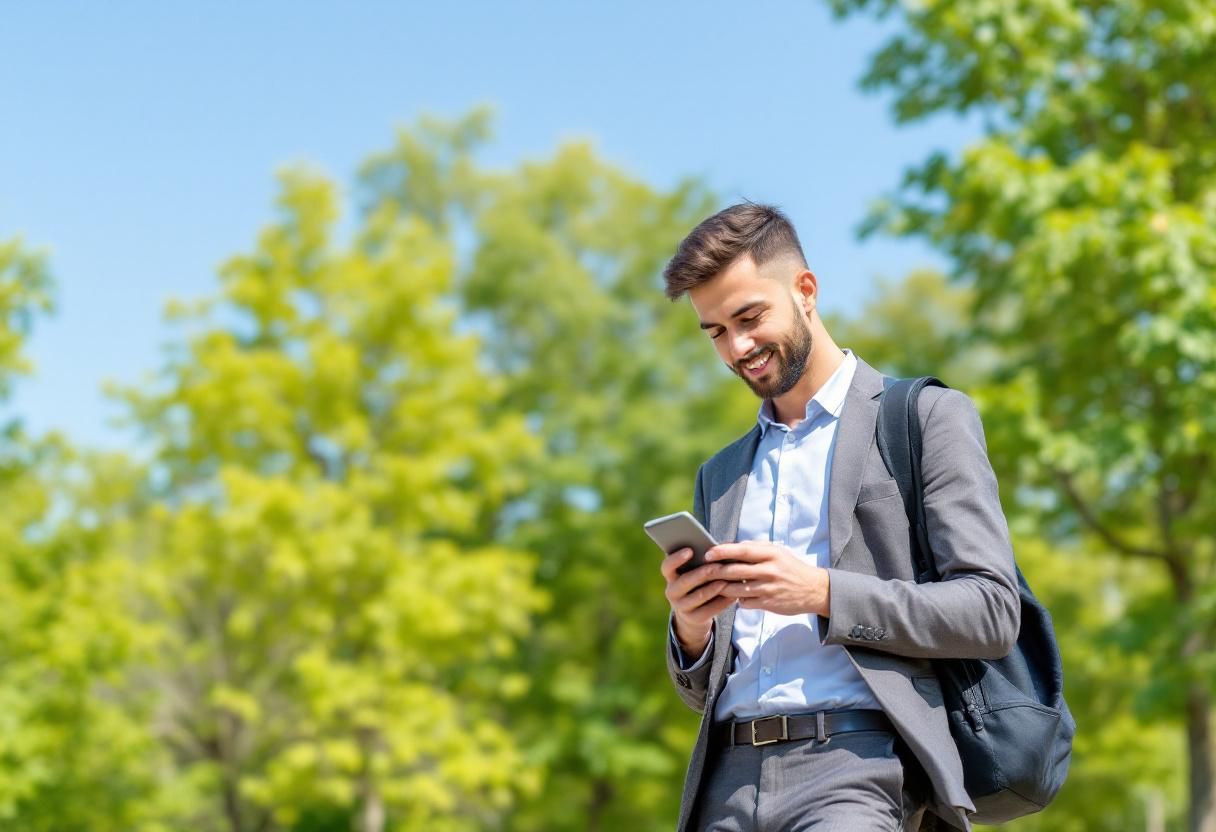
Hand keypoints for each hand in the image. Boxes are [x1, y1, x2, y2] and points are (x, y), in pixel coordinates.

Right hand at [660, 548, 732, 654]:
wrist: (693, 614)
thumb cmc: (697, 583)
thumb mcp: (693, 573)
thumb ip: (700, 562)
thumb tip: (716, 550)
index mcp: (670, 576)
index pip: (667, 566)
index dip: (676, 558)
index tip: (690, 550)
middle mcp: (672, 592)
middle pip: (685, 581)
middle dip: (702, 573)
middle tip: (717, 566)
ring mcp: (681, 607)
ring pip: (698, 596)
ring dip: (714, 588)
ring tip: (727, 581)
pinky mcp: (694, 619)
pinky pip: (709, 610)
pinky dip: (722, 602)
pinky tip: (733, 596)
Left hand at [706, 541, 830, 616]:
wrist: (814, 590)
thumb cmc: (791, 568)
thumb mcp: (778, 552)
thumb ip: (756, 548)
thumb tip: (732, 546)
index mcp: (771, 554)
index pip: (742, 550)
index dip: (722, 551)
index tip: (708, 552)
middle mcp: (769, 570)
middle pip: (734, 571)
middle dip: (715, 571)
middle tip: (703, 571)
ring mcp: (768, 588)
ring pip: (735, 589)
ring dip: (722, 587)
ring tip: (713, 584)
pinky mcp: (768, 603)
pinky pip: (744, 602)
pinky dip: (736, 599)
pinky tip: (733, 596)